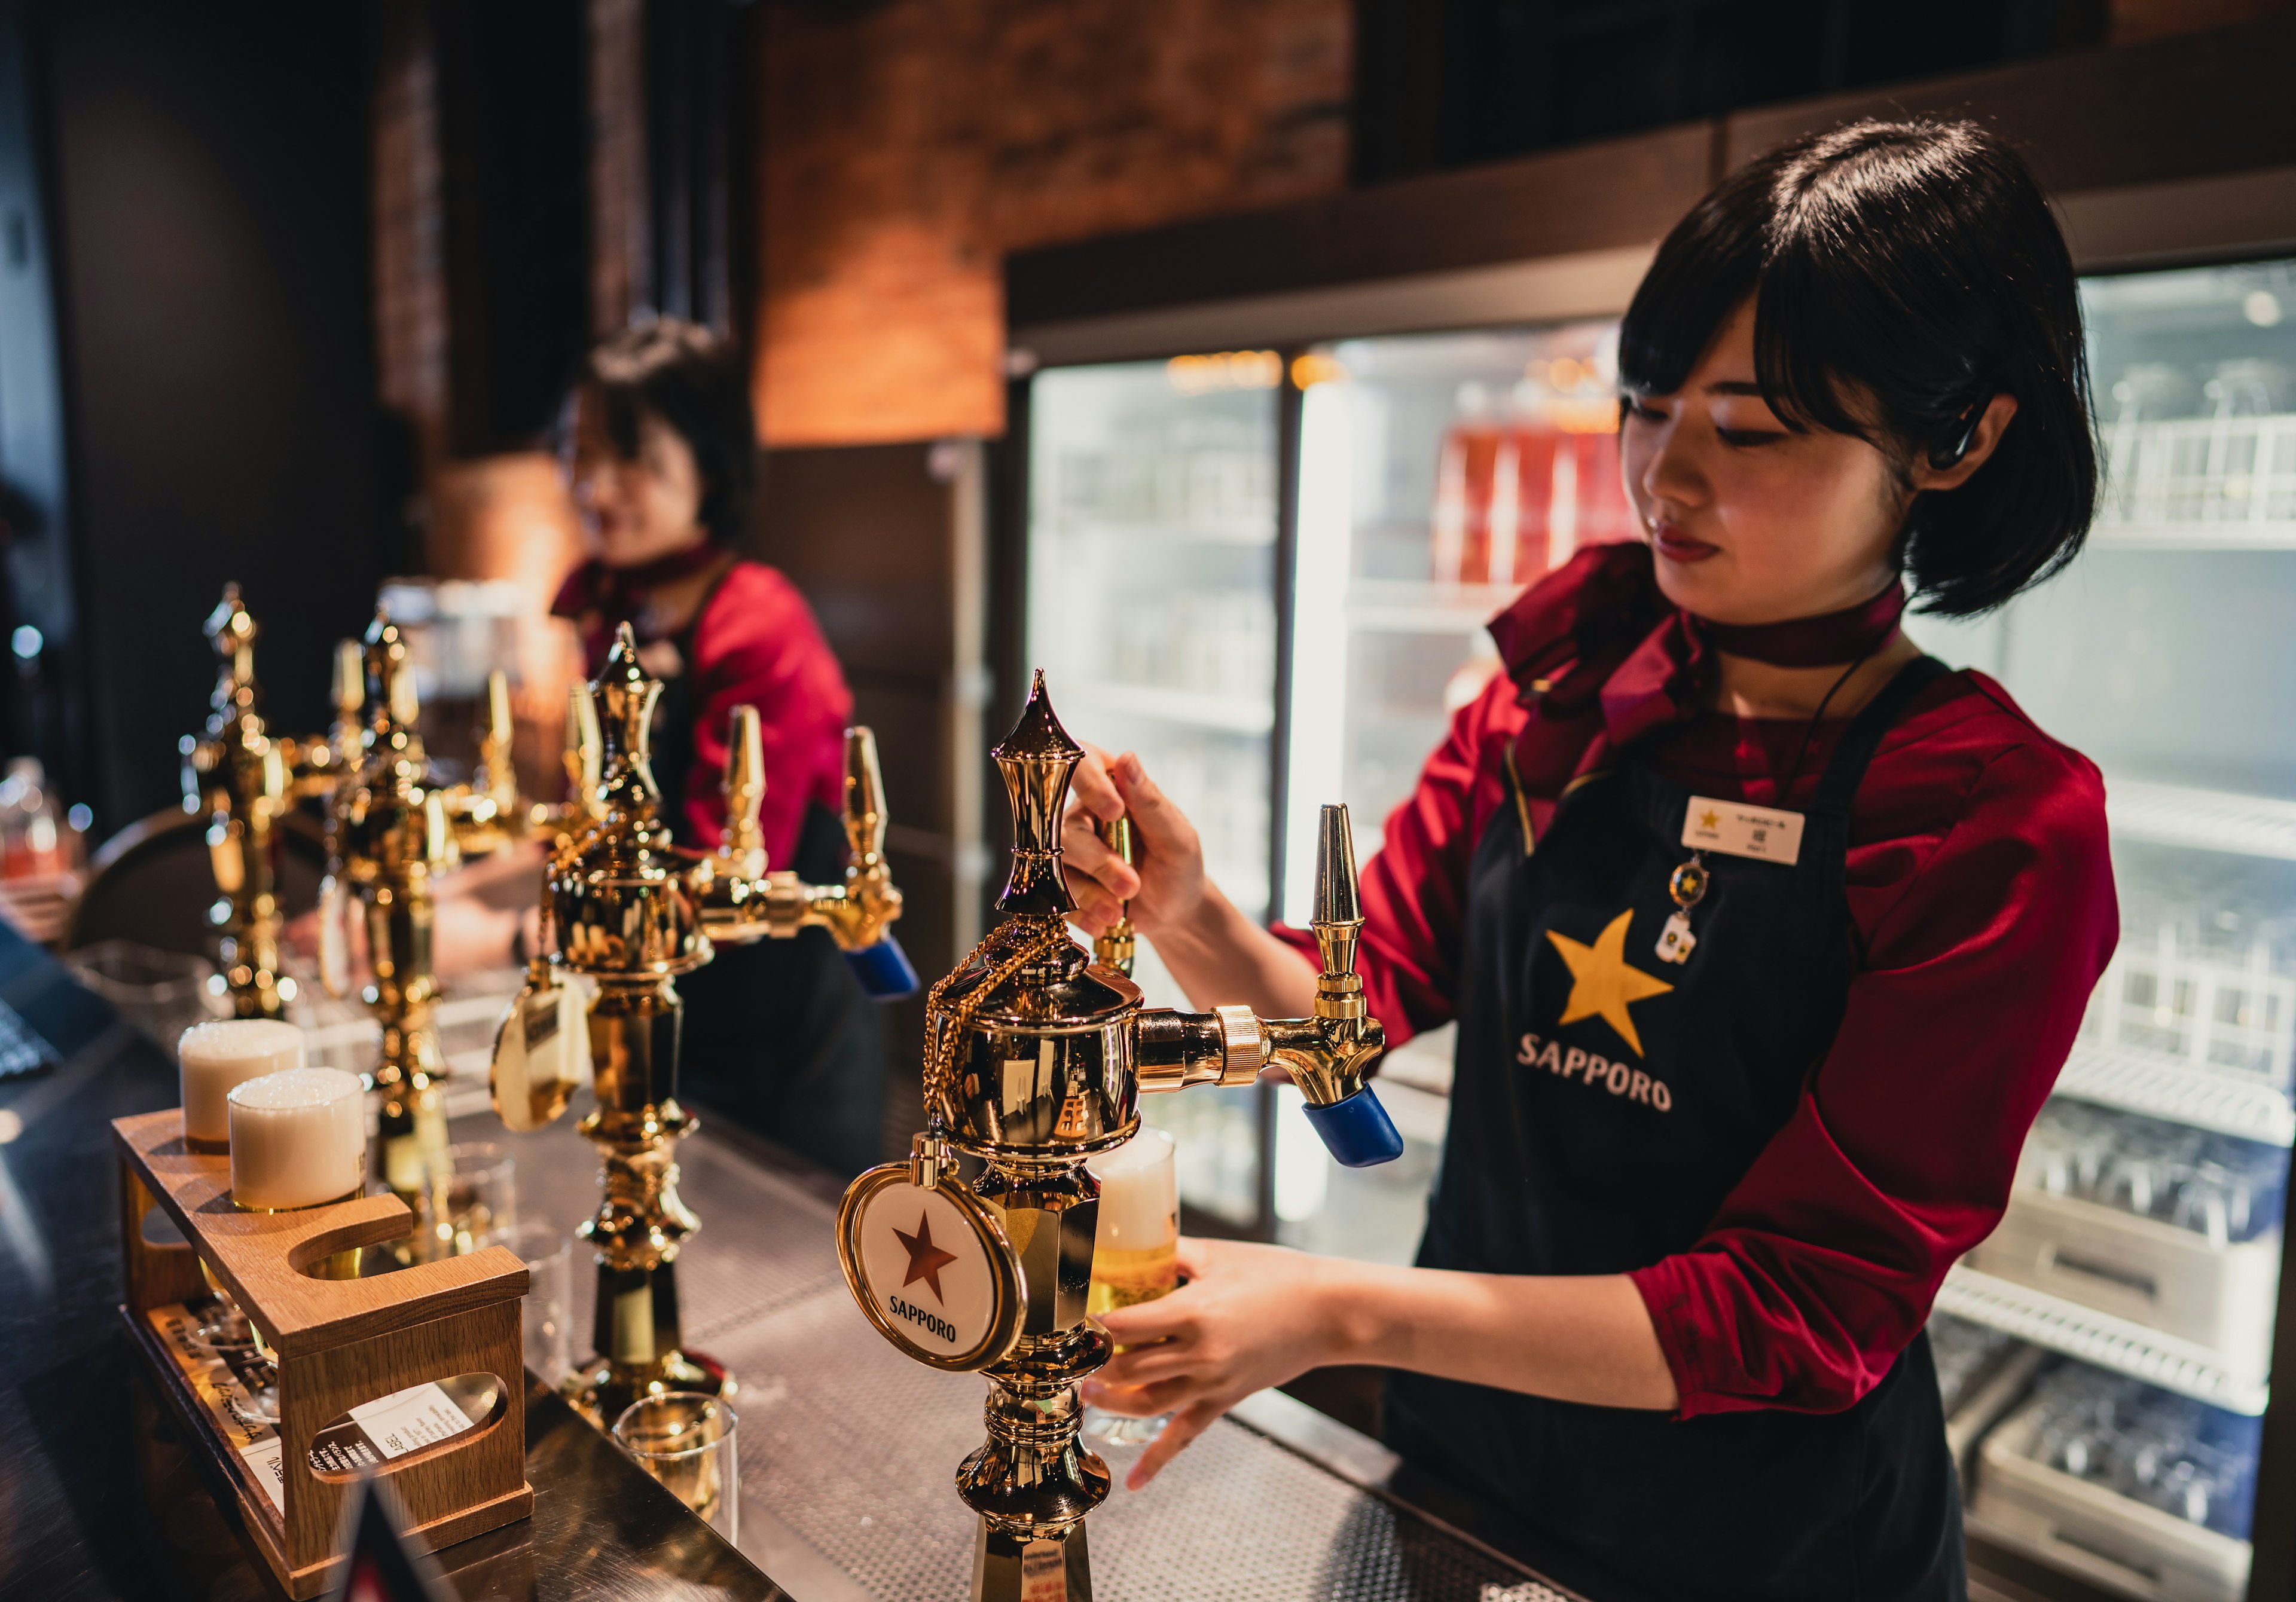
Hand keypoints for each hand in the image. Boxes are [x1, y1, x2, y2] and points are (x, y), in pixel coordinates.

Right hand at [1061, 746, 1206, 940]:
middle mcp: (1083, 814)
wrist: (1175, 913)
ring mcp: (1068, 850)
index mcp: (1112, 789)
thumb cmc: (1180, 866)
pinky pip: (1051, 895)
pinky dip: (1079, 913)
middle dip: (1097, 861)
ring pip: (1054, 862)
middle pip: (1063, 825)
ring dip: (1088, 893)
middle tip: (1132, 885)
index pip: (1083, 764)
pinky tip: (1104, 922)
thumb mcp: (1177, 836)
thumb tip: (1128, 758)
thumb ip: (1150, 802)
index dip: (1089, 783)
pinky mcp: (1061, 883)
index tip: (1114, 810)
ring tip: (1118, 911)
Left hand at [1079, 1236, 1352, 1488]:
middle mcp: (1199, 1353)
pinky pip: (1185, 1436)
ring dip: (1111, 1404)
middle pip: (1128, 1369)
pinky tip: (1135, 1482)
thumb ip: (1174, 1254)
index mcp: (1193, 1311)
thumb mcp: (1219, 1256)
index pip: (1124, 1325)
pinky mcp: (1226, 1399)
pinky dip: (1157, 1461)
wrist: (1329, 1312)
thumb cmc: (1277, 1275)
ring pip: (1147, 1404)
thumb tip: (1134, 1249)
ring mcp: (1212, 1382)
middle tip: (1071, 1358)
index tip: (1070, 1320)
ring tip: (1086, 1397)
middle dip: (1093, 1366)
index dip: (1092, 1325)